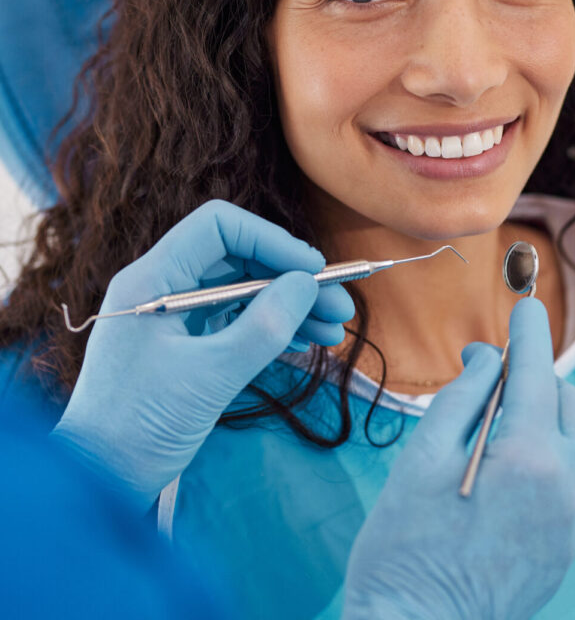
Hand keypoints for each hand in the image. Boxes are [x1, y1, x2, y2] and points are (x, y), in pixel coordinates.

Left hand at [52, 200, 353, 508]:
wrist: (97, 484)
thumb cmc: (141, 426)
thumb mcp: (211, 376)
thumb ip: (264, 326)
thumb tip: (307, 285)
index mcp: (154, 278)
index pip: (220, 227)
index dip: (272, 240)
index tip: (313, 271)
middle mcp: (164, 286)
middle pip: (240, 259)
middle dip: (292, 279)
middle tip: (339, 306)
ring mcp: (175, 318)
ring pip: (244, 291)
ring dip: (290, 306)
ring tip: (334, 330)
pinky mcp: (185, 347)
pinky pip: (237, 321)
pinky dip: (273, 328)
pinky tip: (307, 343)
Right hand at [342, 298, 574, 619]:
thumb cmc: (405, 545)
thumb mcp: (422, 458)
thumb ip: (463, 396)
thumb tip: (489, 358)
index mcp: (529, 457)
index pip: (538, 370)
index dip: (528, 332)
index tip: (524, 305)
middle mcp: (565, 486)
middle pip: (569, 402)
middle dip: (538, 377)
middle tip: (494, 377)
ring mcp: (572, 522)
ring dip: (546, 418)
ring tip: (498, 424)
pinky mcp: (567, 547)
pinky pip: (573, 481)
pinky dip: (550, 457)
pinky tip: (509, 469)